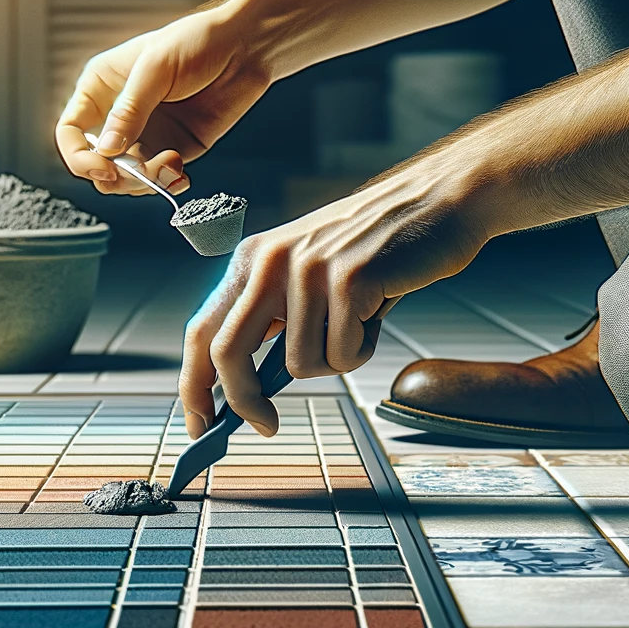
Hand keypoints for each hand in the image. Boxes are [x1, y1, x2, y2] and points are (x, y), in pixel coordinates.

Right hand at [55, 2, 273, 195]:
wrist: (247, 47)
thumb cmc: (198, 41)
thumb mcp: (156, 69)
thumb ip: (129, 111)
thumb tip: (107, 151)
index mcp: (102, 88)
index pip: (71, 132)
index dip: (79, 155)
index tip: (103, 166)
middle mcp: (119, 115)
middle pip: (98, 164)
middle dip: (117, 176)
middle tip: (143, 171)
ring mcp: (147, 134)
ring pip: (127, 178)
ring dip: (145, 182)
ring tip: (172, 164)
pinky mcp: (174, 148)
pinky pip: (159, 178)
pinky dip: (167, 183)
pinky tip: (181, 174)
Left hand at [179, 169, 490, 438]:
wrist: (435, 201)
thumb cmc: (374, 250)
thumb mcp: (306, 277)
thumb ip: (273, 322)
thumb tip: (245, 391)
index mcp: (252, 260)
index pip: (201, 329)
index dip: (193, 385)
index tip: (200, 426)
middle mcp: (270, 261)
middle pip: (228, 352)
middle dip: (244, 401)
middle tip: (266, 425)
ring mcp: (308, 269)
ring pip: (300, 365)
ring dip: (335, 361)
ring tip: (358, 323)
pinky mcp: (350, 280)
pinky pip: (343, 355)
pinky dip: (363, 349)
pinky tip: (377, 313)